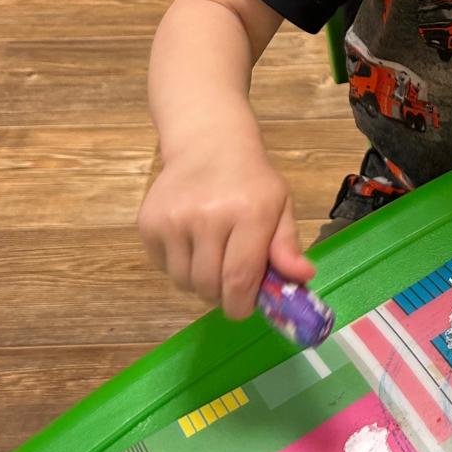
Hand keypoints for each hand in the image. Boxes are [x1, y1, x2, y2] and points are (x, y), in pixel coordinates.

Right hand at [137, 144, 313, 317]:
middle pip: (208, 286)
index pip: (239, 279)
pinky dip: (179, 266)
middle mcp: (208, 216)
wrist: (208, 143)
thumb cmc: (250, 181)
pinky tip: (192, 243)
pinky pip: (163, 267)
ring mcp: (173, 220)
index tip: (244, 307)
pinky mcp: (148, 223)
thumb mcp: (280, 205)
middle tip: (231, 281)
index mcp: (249, 213)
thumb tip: (302, 277)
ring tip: (212, 257)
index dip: (241, 304)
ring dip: (199, 282)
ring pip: (184, 282)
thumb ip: (287, 245)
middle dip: (222, 295)